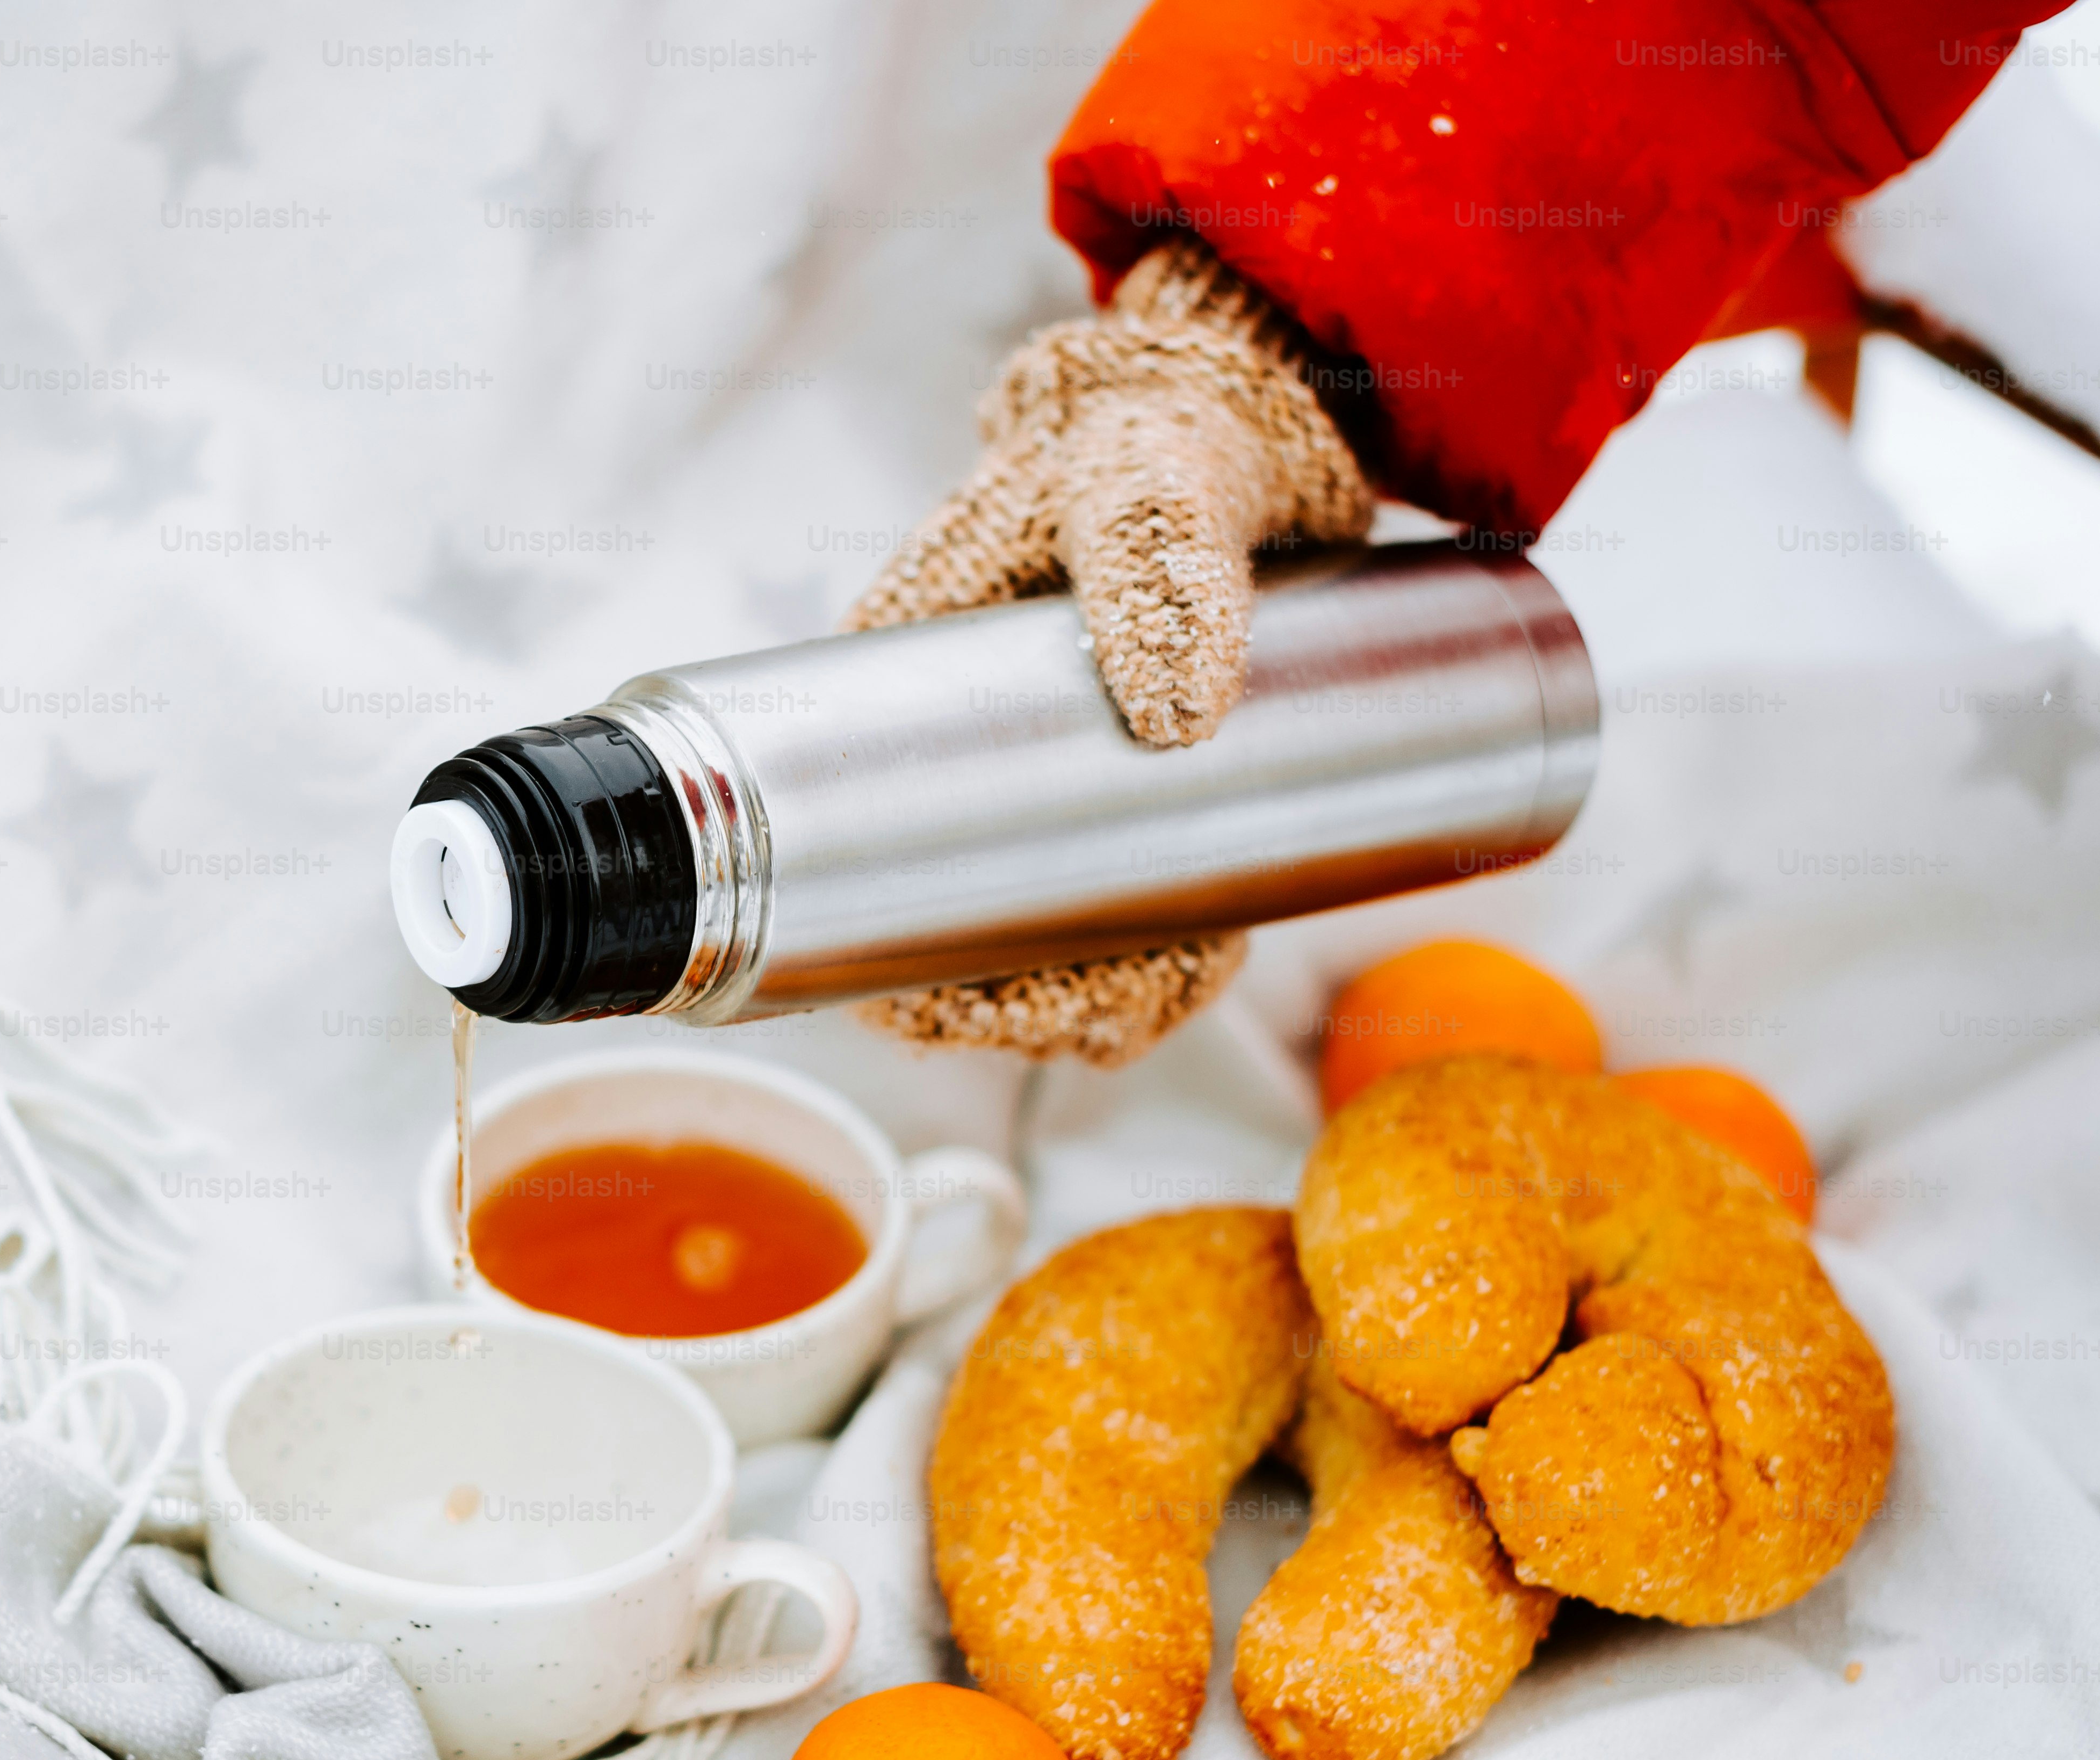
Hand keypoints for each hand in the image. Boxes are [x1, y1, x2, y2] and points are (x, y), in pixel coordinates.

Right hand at [850, 238, 1369, 1063]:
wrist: (1247, 406)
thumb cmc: (1166, 426)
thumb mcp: (1151, 475)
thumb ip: (1157, 559)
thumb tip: (1174, 710)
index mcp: (907, 669)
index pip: (852, 846)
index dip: (892, 957)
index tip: (945, 1009)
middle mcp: (954, 735)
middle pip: (945, 920)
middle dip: (1015, 1003)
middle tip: (1110, 1013)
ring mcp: (1040, 762)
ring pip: (1038, 927)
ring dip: (1093, 995)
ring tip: (1180, 981)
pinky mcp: (1124, 775)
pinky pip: (1118, 896)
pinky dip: (1152, 954)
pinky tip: (1201, 956)